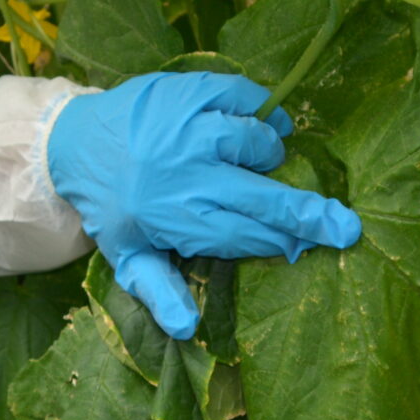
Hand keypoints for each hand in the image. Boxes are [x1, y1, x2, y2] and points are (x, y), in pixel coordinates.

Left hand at [47, 72, 361, 339]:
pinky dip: (262, 109)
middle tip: (347, 227)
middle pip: (263, 197)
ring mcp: (187, 128)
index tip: (319, 246)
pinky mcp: (187, 91)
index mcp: (175, 218)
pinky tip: (268, 122)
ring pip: (254, 141)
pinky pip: (243, 96)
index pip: (246, 235)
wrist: (71, 142)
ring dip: (269, 152)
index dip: (285, 241)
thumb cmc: (111, 205)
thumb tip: (188, 328)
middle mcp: (186, 174)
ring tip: (266, 160)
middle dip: (308, 214)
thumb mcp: (127, 255)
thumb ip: (158, 290)